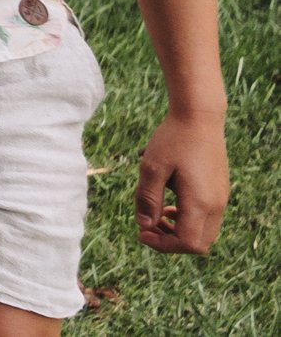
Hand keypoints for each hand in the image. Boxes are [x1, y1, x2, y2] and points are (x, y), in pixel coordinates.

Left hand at [135, 111, 228, 254]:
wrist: (199, 118)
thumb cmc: (173, 139)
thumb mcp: (152, 167)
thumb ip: (147, 198)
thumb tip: (143, 225)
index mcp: (200, 202)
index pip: (187, 243)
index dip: (163, 245)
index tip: (140, 232)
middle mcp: (216, 205)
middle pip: (198, 244)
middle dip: (171, 242)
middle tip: (146, 226)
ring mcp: (221, 199)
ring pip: (204, 233)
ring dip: (179, 231)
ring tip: (155, 216)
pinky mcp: (220, 191)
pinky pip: (207, 219)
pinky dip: (188, 221)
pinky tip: (169, 206)